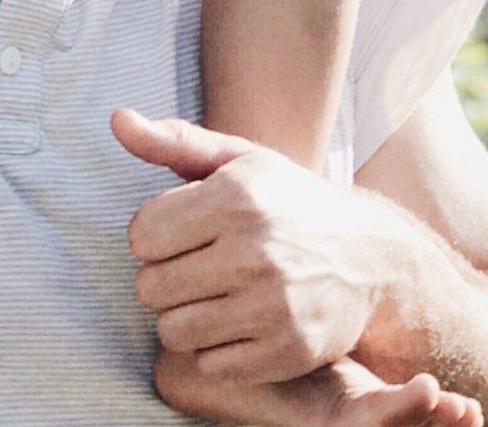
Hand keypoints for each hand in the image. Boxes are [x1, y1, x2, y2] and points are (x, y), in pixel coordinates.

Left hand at [115, 108, 391, 384]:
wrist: (370, 256)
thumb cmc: (288, 200)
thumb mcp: (237, 158)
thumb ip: (173, 142)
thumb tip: (117, 121)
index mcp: (236, 198)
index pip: (141, 234)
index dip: (151, 234)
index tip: (178, 232)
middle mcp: (254, 252)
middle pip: (150, 287)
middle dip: (162, 277)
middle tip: (193, 267)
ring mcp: (274, 307)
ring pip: (174, 331)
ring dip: (182, 317)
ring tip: (209, 296)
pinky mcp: (288, 351)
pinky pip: (210, 366)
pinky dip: (214, 350)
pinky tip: (235, 323)